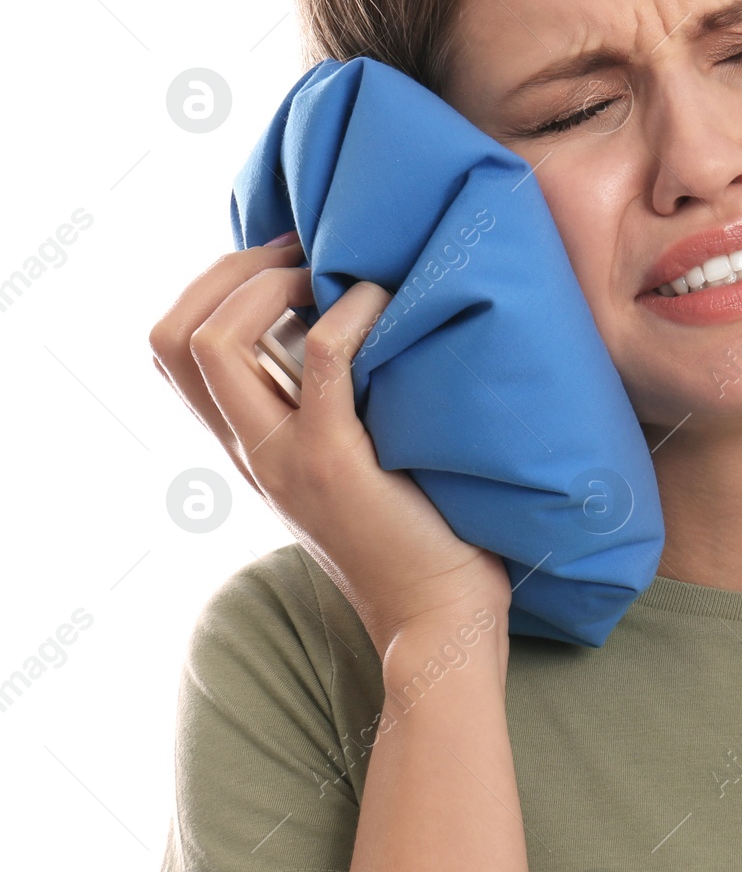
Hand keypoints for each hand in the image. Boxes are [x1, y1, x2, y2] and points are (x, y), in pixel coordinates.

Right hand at [149, 236, 511, 654]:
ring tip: (334, 272)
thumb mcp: (351, 461)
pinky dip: (351, 311)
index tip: (283, 260)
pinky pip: (322, 358)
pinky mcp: (338, 461)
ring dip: (270, 282)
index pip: (173, 352)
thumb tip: (349, 322)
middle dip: (229, 269)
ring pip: (215, 342)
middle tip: (302, 252)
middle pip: (173, 337)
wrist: (438, 619)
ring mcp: (287, 456)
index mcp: (251, 446)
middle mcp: (252, 450)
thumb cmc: (418, 532)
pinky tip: (389, 301)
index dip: (212, 287)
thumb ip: (329, 409)